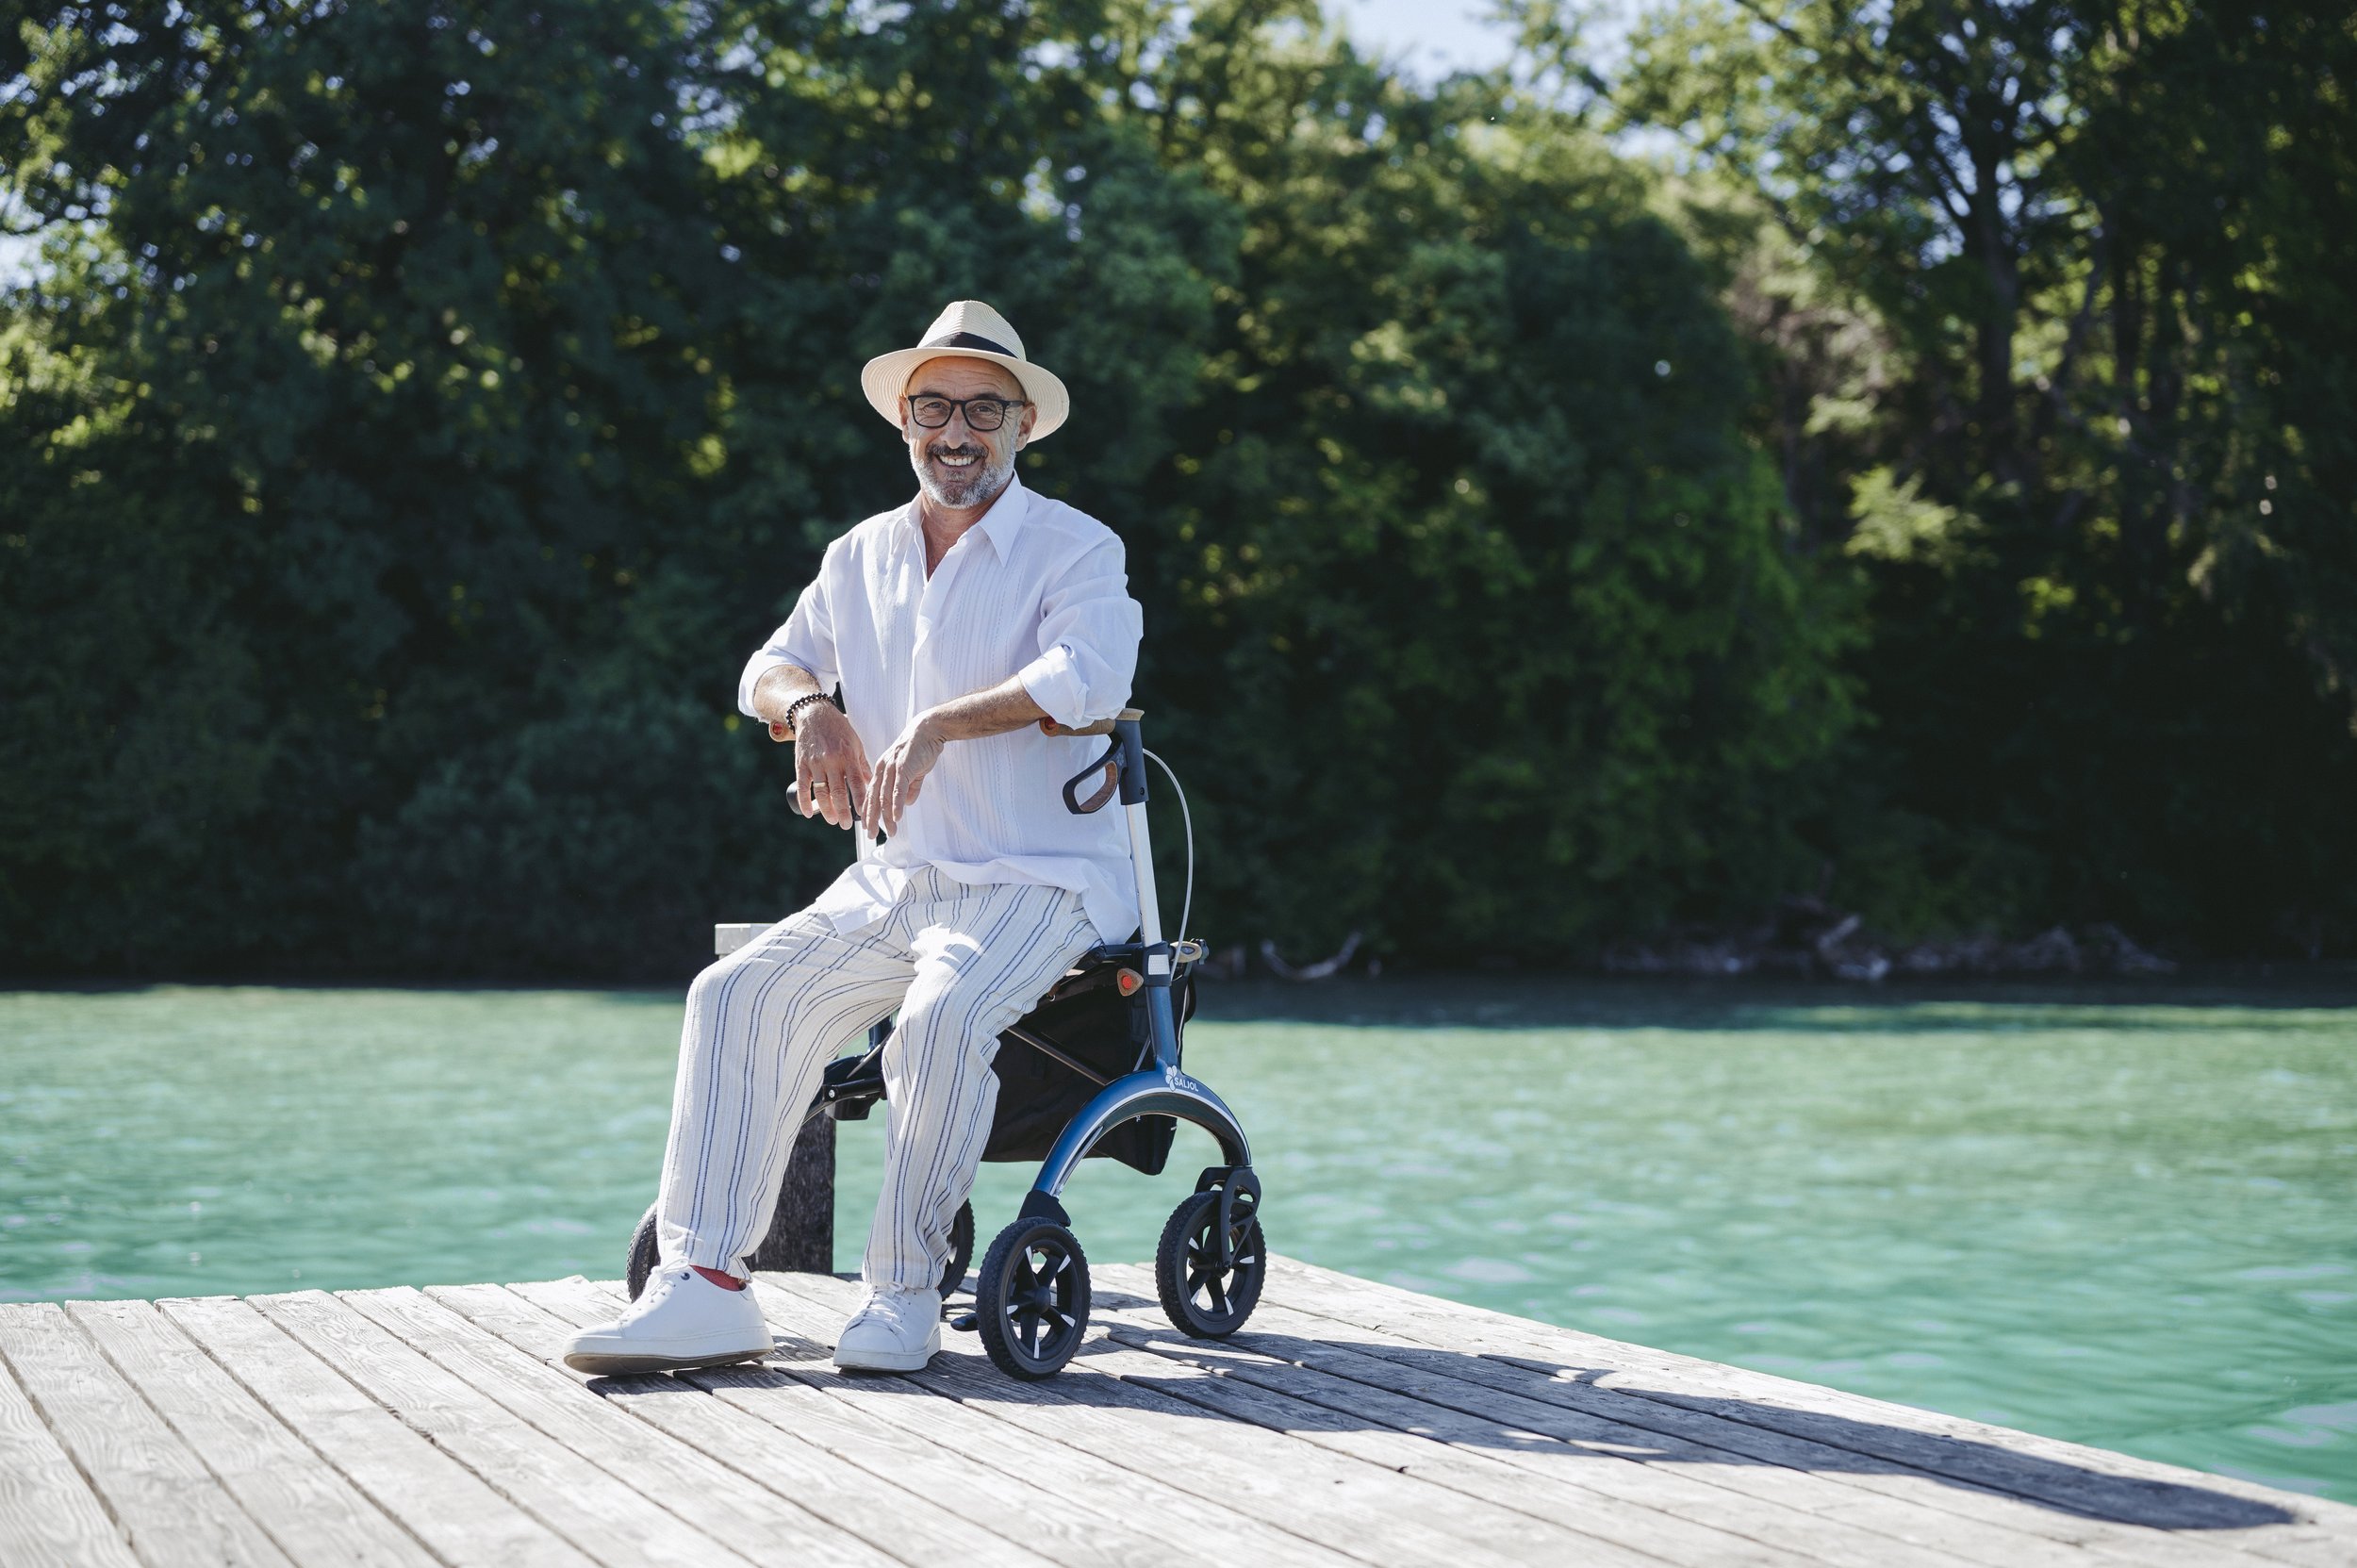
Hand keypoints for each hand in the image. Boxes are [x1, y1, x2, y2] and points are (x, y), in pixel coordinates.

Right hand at [792, 704, 869, 829]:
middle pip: (839, 792)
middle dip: (843, 811)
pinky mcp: (801, 763)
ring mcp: (815, 762)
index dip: (861, 801)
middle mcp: (832, 760)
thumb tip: (870, 783)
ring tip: (832, 820)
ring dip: (827, 809)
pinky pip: (803, 785)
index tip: (866, 815)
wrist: (814, 714)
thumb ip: (862, 764)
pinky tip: (809, 813)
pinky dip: (805, 801)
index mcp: (848, 756)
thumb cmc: (838, 729)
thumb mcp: (855, 743)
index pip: (857, 783)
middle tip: (846, 825)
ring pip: (821, 791)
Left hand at [867, 710, 946, 837]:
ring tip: (889, 831)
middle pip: (874, 798)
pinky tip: (897, 817)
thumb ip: (910, 788)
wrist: (928, 730)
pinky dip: (896, 805)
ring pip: (885, 797)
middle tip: (871, 835)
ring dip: (887, 817)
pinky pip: (897, 790)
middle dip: (872, 819)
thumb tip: (907, 803)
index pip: (871, 793)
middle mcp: (883, 769)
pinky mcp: (904, 768)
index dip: (868, 810)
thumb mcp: (912, 770)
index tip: (867, 825)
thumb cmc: (920, 748)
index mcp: (882, 769)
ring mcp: (892, 768)